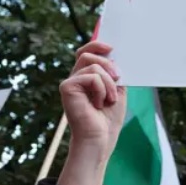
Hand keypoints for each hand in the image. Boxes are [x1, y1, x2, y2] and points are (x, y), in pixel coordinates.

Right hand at [57, 42, 125, 184]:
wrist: (100, 139)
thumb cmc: (108, 119)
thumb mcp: (118, 91)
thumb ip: (115, 74)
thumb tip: (115, 55)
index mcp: (86, 77)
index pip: (86, 52)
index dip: (97, 45)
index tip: (112, 47)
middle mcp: (75, 78)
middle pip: (88, 54)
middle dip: (108, 63)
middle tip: (119, 78)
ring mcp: (69, 83)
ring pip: (93, 66)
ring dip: (109, 83)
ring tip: (109, 99)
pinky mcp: (66, 88)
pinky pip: (91, 77)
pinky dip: (102, 89)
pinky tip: (98, 103)